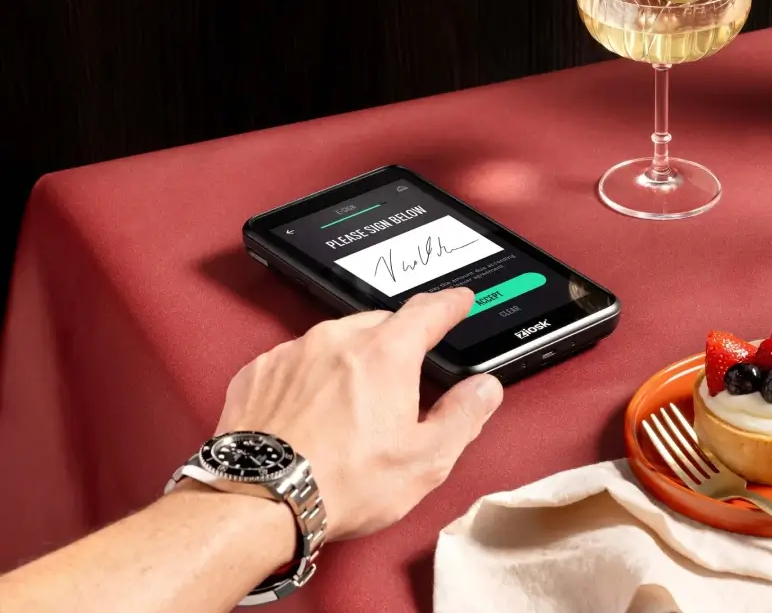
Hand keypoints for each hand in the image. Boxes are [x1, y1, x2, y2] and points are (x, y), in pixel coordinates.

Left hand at [215, 288, 502, 540]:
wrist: (258, 501)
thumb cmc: (340, 483)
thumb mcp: (424, 460)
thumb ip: (462, 416)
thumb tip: (484, 388)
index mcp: (386, 354)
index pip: (427, 311)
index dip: (448, 303)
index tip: (458, 299)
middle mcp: (338, 339)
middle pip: (380, 325)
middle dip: (397, 343)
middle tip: (401, 380)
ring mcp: (294, 351)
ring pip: (335, 341)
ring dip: (350, 360)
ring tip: (351, 408)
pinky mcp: (260, 370)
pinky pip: (295, 360)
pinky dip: (309, 376)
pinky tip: (310, 414)